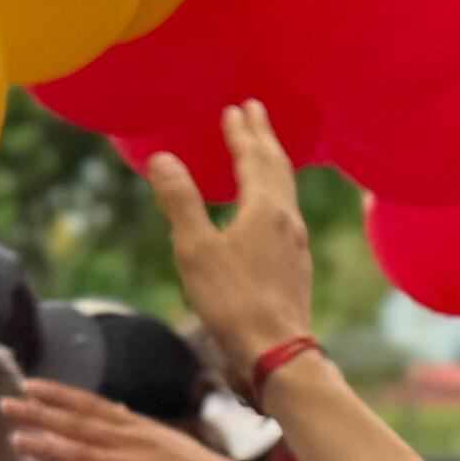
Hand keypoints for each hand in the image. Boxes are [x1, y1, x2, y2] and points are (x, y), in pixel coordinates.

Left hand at [3, 377, 237, 460]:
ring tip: (17, 440)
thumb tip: (111, 414)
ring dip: (50, 445)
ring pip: (87, 452)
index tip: (28, 385)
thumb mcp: (167, 441)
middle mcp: (136, 441)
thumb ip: (136, 431)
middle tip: (5, 404)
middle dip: (40, 414)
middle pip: (80, 424)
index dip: (59, 395)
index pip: (92, 405)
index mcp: (140, 427)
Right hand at [137, 104, 317, 382]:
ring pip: (286, 190)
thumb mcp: (195, 249)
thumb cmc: (233, 302)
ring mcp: (296, 244)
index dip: (242, 133)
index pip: (253, 159)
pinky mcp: (296, 266)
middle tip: (256, 110)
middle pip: (277, 167)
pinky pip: (287, 213)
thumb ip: (180, 201)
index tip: (235, 109)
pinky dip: (276, 192)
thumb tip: (163, 158)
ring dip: (273, 162)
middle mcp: (288, 220)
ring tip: (265, 149)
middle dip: (264, 137)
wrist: (275, 351)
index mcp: (265, 209)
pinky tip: (270, 209)